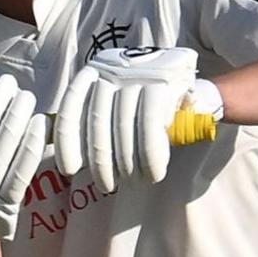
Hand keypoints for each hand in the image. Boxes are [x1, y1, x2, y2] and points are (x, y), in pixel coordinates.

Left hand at [54, 47, 211, 192]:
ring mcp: (136, 75)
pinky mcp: (160, 84)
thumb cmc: (144, 104)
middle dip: (100, 161)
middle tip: (106, 186)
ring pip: (123, 127)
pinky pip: (149, 127)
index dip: (67, 141)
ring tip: (133, 182)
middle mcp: (111, 70)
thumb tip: (66, 154)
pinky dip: (150, 155)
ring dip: (128, 163)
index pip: (71, 108)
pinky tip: (154, 173)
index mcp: (94, 72)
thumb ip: (90, 122)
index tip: (69, 170)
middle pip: (97, 123)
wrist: (191, 84)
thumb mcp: (115, 104)